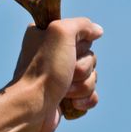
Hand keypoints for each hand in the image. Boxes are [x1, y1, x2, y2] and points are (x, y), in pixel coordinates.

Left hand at [11, 17, 102, 131]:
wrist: (32, 107)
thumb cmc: (44, 69)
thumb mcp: (61, 32)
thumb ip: (82, 24)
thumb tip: (98, 31)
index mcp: (48, 36)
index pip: (82, 35)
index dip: (80, 45)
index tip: (68, 50)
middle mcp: (54, 55)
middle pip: (90, 58)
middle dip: (82, 68)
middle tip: (65, 73)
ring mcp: (61, 78)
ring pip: (92, 77)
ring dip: (82, 86)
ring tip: (64, 91)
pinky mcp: (67, 98)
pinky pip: (91, 95)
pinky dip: (85, 100)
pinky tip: (72, 103)